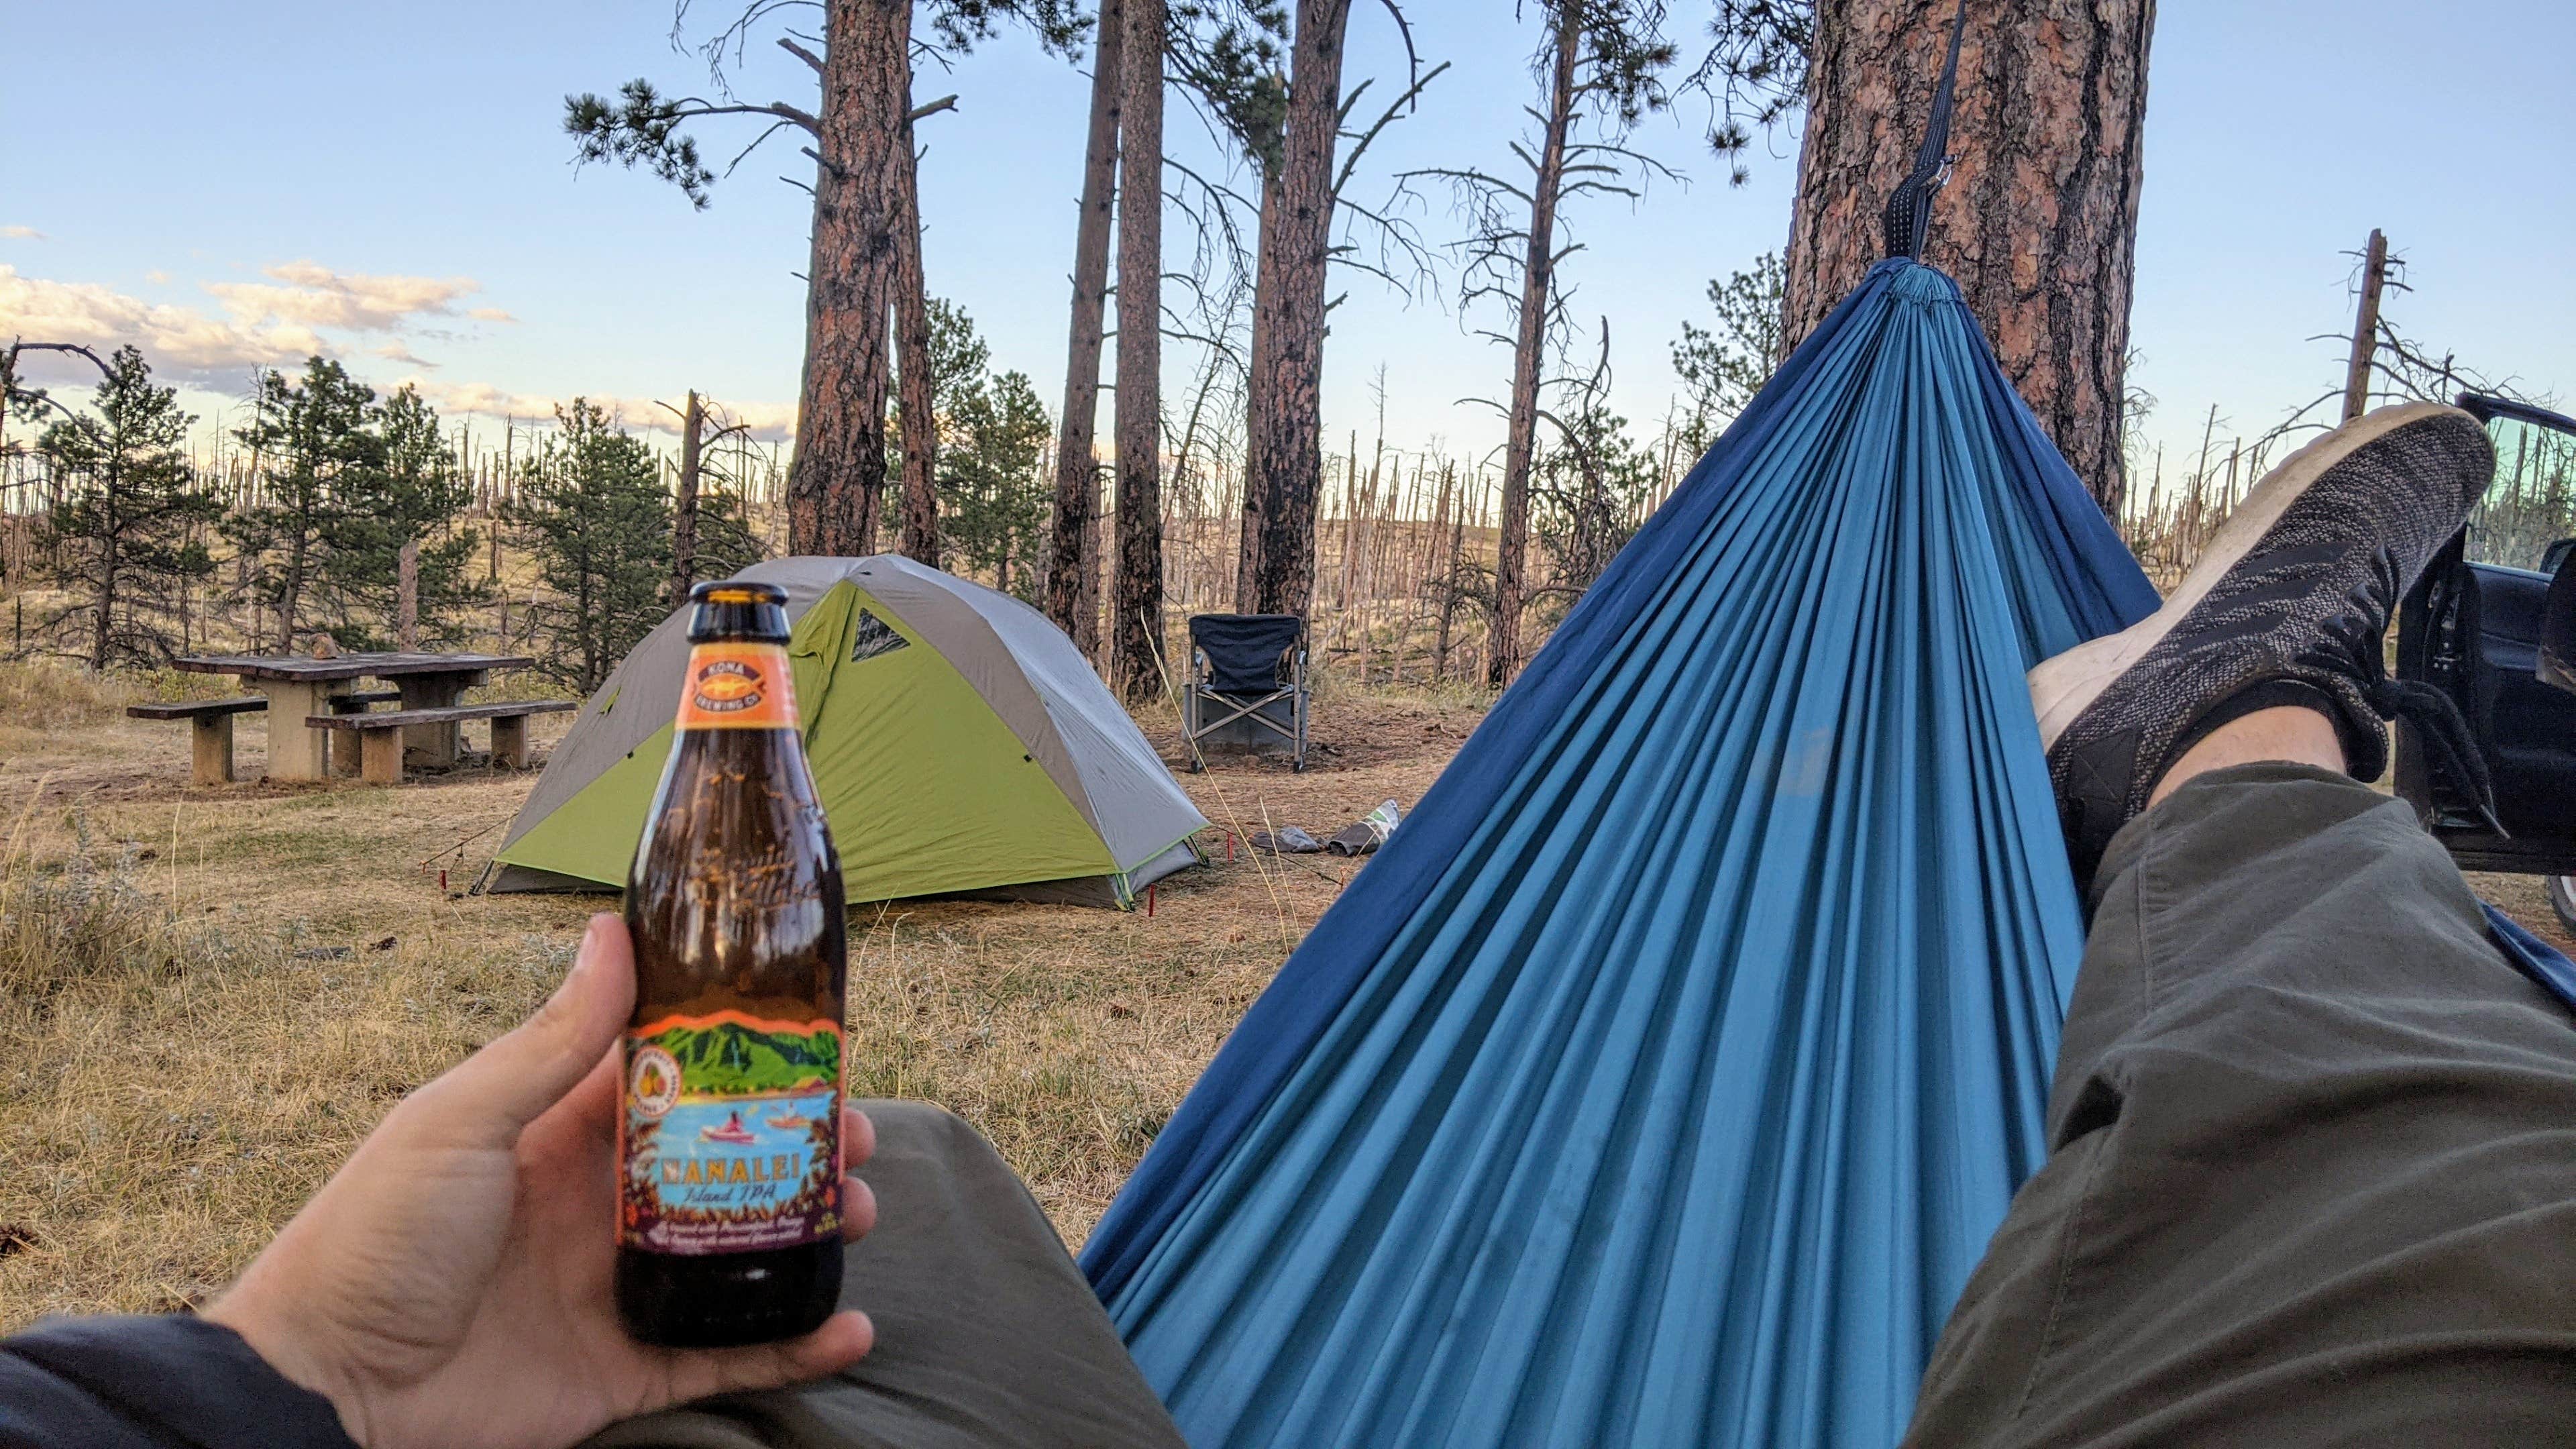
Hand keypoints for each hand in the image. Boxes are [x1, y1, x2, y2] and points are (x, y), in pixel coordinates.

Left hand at [206, 915, 876, 1448]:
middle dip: (802, 1144)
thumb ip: (549, 1042)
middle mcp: (602, 1207)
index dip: (748, 1061)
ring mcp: (619, 1288)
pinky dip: (797, 1344)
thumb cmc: (373, 1240)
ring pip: (743, 1251)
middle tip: (857, 1135)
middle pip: (728, 1163)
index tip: (814, 1042)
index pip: (676, 1082)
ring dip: (811, 1231)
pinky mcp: (627, 1367)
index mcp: (562, 1138)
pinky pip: (731, 1354)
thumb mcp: (460, 1121)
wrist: (326, 1390)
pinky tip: (851, 1325)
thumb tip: (608, 931)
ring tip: (858, 1213)